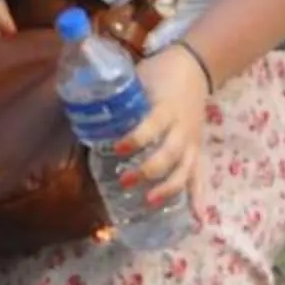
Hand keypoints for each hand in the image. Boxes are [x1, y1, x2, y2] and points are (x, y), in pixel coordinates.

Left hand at [115, 47, 212, 207]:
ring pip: (185, 169)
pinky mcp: (197, 148)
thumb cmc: (159, 73)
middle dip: (148, 170)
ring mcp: (191, 140)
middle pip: (170, 154)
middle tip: (126, 181)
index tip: (118, 148)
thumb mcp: (138, 79)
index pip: (153, 126)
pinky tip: (197, 218)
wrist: (195, 66)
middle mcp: (181, 128)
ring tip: (149, 202)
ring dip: (169, 188)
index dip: (137, 138)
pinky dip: (199, 196)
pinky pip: (199, 174)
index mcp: (166, 108)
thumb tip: (84, 112)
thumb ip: (118, 98)